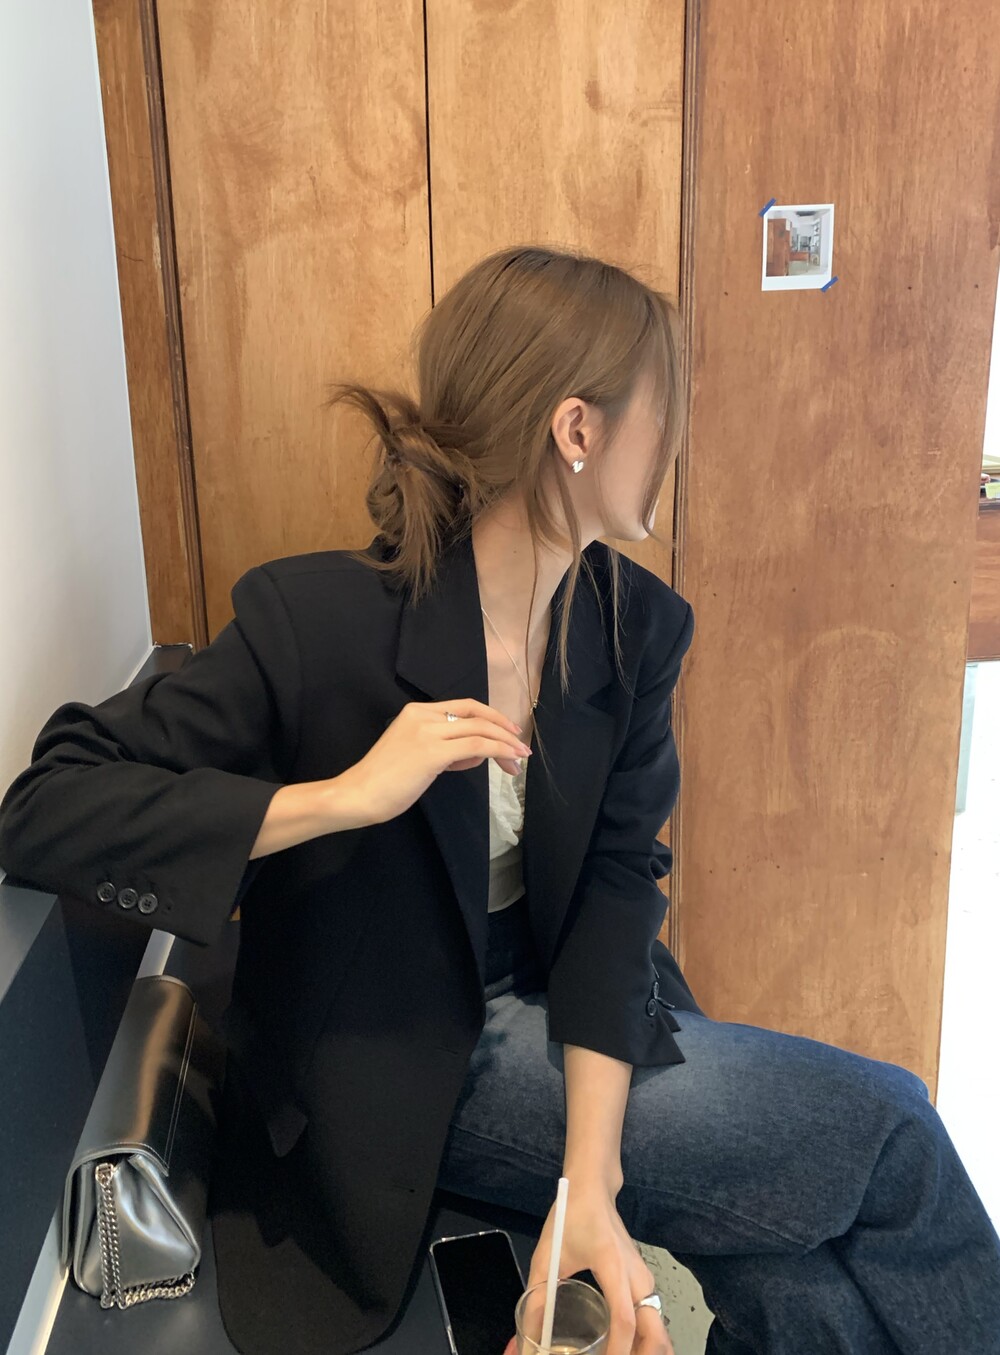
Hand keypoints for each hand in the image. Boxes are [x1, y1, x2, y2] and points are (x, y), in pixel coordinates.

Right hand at [341, 699, 530, 824]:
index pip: (465, 707)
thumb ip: (445, 749)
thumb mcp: (417, 756)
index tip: (508, 732)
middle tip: (520, 749)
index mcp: (416, 711)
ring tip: (518, 760)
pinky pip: (476, 746)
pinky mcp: (433, 752)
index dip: (492, 717)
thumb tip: (476, 753)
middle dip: (504, 731)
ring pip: (480, 729)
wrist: (358, 794)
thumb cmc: (384, 781)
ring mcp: (428, 732)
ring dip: (506, 743)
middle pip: (476, 715)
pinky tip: (508, 760)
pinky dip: (498, 751)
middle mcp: (423, 715)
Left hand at [502, 1183, 673, 1354]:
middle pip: (656, 1332)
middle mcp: (636, 1276)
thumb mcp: (546, 1257)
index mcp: (613, 1267)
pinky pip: (654, 1319)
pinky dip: (646, 1342)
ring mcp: (645, 1279)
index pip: (624, 1319)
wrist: (594, 1189)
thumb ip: (536, 1300)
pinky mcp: (644, 1281)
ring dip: (647, 1352)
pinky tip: (626, 1351)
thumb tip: (525, 1342)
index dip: (617, 1351)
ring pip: (659, 1328)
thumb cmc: (571, 1217)